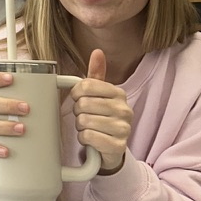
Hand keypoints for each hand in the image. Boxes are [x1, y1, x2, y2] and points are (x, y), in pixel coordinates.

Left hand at [70, 50, 132, 172]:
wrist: (112, 148)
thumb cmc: (102, 117)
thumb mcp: (99, 95)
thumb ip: (96, 74)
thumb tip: (97, 52)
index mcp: (119, 93)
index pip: (86, 85)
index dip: (76, 93)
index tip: (77, 98)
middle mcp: (125, 110)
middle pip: (84, 104)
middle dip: (78, 111)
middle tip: (84, 116)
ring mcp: (124, 129)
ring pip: (84, 121)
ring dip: (80, 126)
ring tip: (88, 127)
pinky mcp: (118, 146)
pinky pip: (88, 137)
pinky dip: (84, 138)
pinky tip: (90, 138)